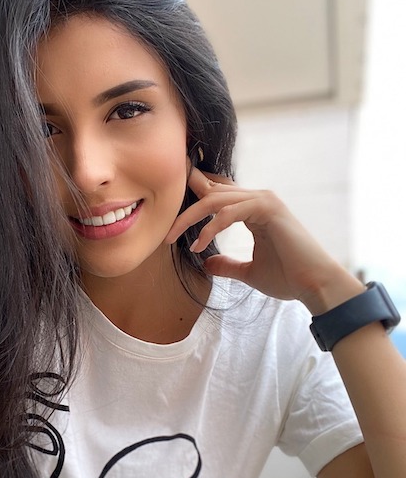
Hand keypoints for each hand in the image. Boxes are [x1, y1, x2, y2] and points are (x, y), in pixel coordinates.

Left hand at [166, 167, 361, 312]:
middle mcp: (258, 199)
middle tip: (164, 231)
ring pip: (216, 199)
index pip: (218, 194)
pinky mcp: (268, 208)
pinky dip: (211, 227)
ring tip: (172, 237)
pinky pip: (230, 212)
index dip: (194, 201)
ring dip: (190, 218)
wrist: (314, 285)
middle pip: (212, 192)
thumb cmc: (288, 278)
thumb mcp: (248, 272)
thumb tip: (206, 263)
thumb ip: (228, 265)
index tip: (170, 220)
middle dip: (185, 210)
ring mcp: (264, 200)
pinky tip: (198, 244)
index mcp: (254, 209)